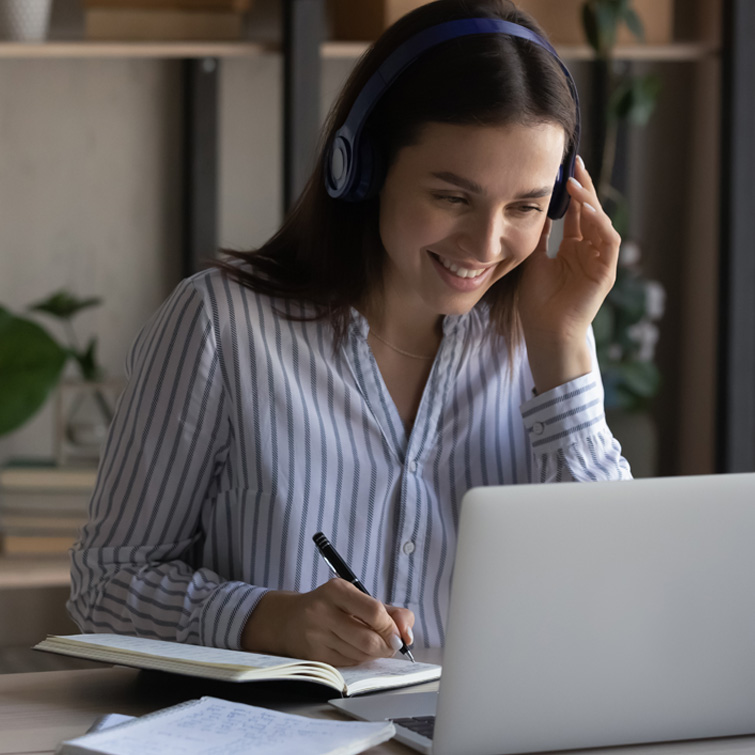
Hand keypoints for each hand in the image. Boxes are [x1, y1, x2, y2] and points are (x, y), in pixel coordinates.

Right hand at [240, 579, 414, 665]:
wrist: (286, 620)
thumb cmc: (329, 607)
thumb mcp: (354, 598)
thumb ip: (387, 611)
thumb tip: (408, 630)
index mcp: (337, 590)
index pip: (374, 612)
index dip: (392, 628)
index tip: (399, 634)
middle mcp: (323, 611)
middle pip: (369, 639)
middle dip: (387, 646)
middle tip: (391, 644)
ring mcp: (316, 635)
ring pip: (360, 655)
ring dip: (373, 654)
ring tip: (371, 644)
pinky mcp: (313, 656)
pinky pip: (348, 664)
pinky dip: (358, 660)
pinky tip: (354, 650)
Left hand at [518, 156, 620, 391]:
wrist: (544, 331)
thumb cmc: (536, 302)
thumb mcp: (533, 259)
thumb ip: (539, 235)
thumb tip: (536, 207)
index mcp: (573, 249)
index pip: (577, 213)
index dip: (572, 192)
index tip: (563, 168)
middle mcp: (589, 252)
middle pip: (591, 212)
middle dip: (584, 187)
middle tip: (575, 164)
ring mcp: (599, 261)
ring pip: (602, 223)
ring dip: (590, 202)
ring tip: (576, 183)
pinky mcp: (606, 272)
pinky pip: (609, 242)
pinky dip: (600, 224)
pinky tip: (587, 210)